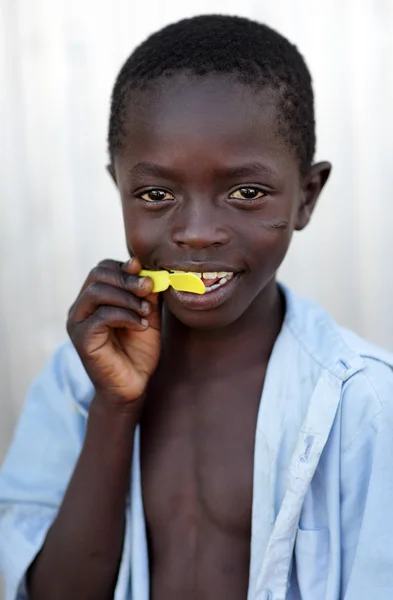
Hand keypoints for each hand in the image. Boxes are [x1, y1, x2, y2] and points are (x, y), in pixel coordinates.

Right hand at [67, 257, 160, 407]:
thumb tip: (143, 267)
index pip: (104, 268)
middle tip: (148, 288)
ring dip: (127, 298)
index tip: (149, 278)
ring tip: (146, 312)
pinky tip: (141, 326)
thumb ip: (145, 293)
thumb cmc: (139, 350)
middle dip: (127, 278)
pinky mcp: (81, 338)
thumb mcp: (147, 315)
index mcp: (94, 298)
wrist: (133, 385)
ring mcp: (78, 322)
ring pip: (97, 292)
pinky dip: (125, 316)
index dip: (126, 268)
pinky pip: (101, 316)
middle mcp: (81, 307)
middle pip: (97, 274)